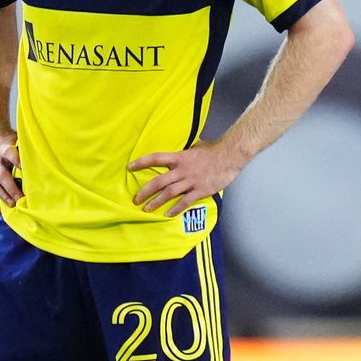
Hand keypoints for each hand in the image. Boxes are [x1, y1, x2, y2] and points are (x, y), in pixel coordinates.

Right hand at [0, 133, 22, 211]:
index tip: (27, 170)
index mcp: (4, 149)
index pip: (10, 154)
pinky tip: (0, 211)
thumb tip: (44, 155)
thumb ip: (25, 148)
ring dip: (3, 196)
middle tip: (21, 198)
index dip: (18, 161)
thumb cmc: (7, 140)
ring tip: (13, 205)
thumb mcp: (15, 138)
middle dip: (11, 188)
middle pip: (2, 175)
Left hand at [130, 141, 248, 217]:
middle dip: (145, 191)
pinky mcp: (200, 190)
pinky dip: (176, 209)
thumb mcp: (196, 146)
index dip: (141, 162)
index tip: (130, 167)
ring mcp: (191, 181)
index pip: (156, 158)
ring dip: (156, 202)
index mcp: (180, 157)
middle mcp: (182, 170)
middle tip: (135, 199)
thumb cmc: (215, 150)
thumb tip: (184, 147)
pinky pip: (185, 202)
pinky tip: (167, 214)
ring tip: (147, 209)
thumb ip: (187, 150)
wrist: (230, 156)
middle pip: (158, 181)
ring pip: (169, 193)